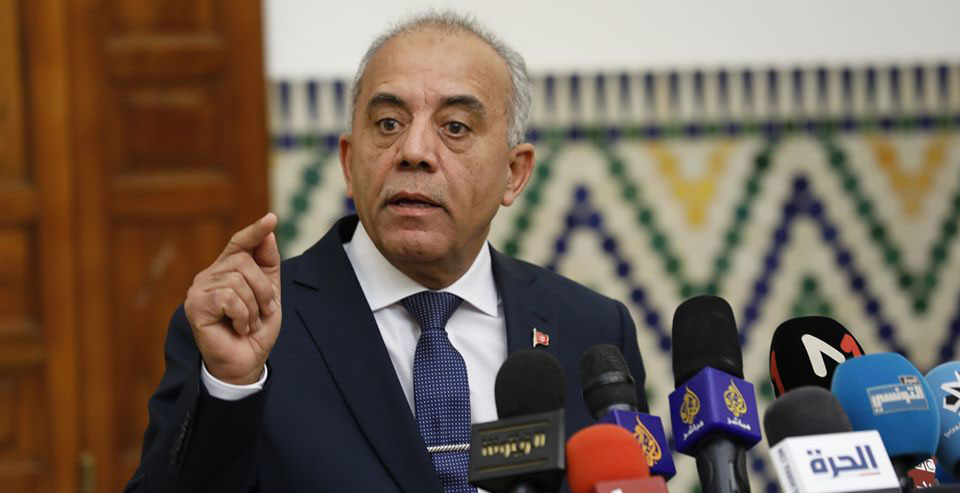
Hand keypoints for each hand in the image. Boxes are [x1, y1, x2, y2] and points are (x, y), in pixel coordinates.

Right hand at [184, 213, 281, 384]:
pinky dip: (242, 316)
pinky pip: (228, 298)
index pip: (239, 243)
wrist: (245, 363)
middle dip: (263, 290)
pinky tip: (238, 328)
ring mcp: (199, 289)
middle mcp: (209, 275)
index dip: (255, 231)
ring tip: (249, 323)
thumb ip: (268, 265)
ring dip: (254, 308)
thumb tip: (268, 233)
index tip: (272, 219)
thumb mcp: (269, 294)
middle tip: (263, 312)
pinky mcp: (194, 305)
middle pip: (244, 262)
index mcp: (227, 270)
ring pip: (238, 281)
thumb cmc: (255, 330)